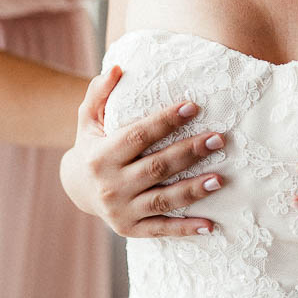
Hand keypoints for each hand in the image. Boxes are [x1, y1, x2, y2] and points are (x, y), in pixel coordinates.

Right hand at [60, 65, 226, 236]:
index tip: (193, 106)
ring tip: (220, 178)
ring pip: (164, 200)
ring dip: (194, 190)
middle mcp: (111, 185)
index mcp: (101, 156)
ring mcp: (121, 210)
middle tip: (218, 138)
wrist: (77, 188)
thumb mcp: (88, 118)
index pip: (138, 136)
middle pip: (157, 167)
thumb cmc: (92, 145)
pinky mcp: (131, 229)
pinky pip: (162, 229)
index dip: (166, 121)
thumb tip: (118, 68)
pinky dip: (186, 229)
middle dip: (189, 152)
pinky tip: (211, 224)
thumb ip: (100, 92)